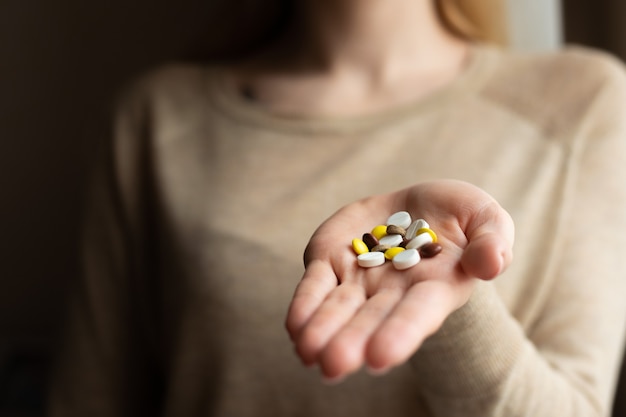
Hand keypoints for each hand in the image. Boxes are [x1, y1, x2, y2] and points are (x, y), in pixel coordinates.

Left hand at [285, 180, 513, 381]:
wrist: (416, 205)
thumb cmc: (458, 216)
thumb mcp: (485, 217)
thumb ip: (493, 239)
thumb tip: (491, 263)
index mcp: (435, 286)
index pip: (418, 312)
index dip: (400, 332)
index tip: (381, 356)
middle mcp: (393, 292)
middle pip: (371, 319)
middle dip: (352, 341)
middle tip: (334, 364)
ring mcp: (358, 280)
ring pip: (338, 309)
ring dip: (322, 330)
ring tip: (307, 353)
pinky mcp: (330, 261)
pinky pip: (315, 286)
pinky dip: (305, 305)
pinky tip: (295, 328)